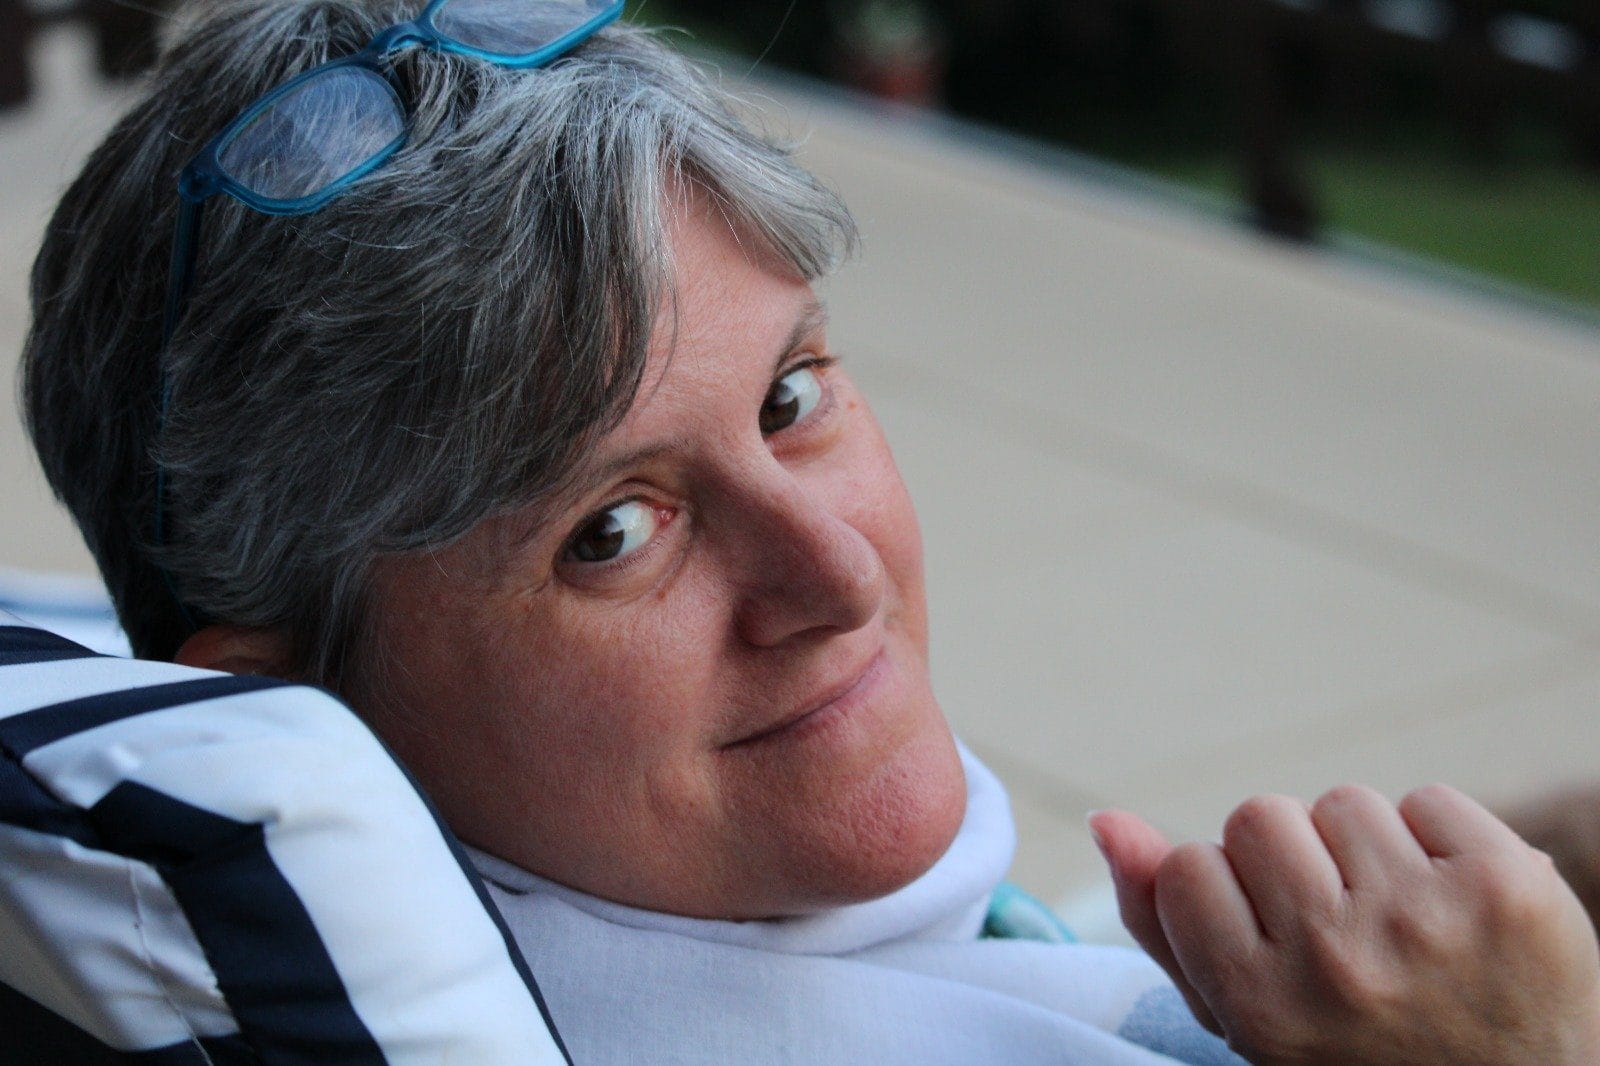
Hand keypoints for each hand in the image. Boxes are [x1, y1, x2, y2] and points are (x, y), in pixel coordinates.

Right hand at [1091, 785, 1599, 1064]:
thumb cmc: (1356, 1054)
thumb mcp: (1246, 1020)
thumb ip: (1162, 924)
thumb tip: (1106, 818)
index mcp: (1263, 1005)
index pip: (1190, 866)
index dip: (1230, 896)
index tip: (1273, 947)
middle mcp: (1339, 961)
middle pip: (1258, 815)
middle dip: (1292, 861)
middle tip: (1341, 933)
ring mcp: (1430, 919)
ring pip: (1342, 802)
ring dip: (1364, 850)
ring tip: (1401, 924)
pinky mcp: (1508, 883)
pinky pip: (1428, 799)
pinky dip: (1439, 843)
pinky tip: (1456, 909)